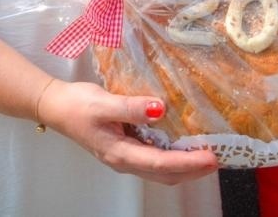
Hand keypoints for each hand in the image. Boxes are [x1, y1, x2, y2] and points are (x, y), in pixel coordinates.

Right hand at [37, 80, 217, 184]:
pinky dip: (175, 158)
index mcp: (120, 153)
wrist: (58, 107)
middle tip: (219, 158)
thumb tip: (159, 109)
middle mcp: (125, 161)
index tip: (211, 157)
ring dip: (186, 166)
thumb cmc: (79, 105)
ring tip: (208, 155)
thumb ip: (131, 107)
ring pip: (162, 171)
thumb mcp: (104, 103)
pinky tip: (185, 146)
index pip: (160, 164)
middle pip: (165, 174)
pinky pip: (156, 160)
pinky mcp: (127, 149)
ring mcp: (127, 157)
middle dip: (193, 170)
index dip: (188, 163)